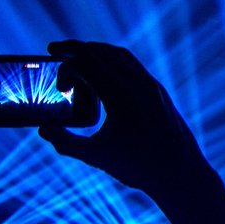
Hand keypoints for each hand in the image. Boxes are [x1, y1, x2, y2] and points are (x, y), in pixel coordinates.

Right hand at [38, 41, 209, 195]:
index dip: (65, 67)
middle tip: (55, 50)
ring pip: (117, 53)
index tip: (60, 89)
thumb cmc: (139, 168)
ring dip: (94, 51)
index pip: (85, 62)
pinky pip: (132, 63)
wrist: (180, 174)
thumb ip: (65, 142)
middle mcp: (138, 84)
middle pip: (99, 51)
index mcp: (120, 96)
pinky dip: (112, 59)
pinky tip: (102, 69)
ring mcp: (151, 84)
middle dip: (74, 49)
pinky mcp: (158, 90)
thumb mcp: (96, 157)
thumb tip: (43, 129)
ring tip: (76, 57)